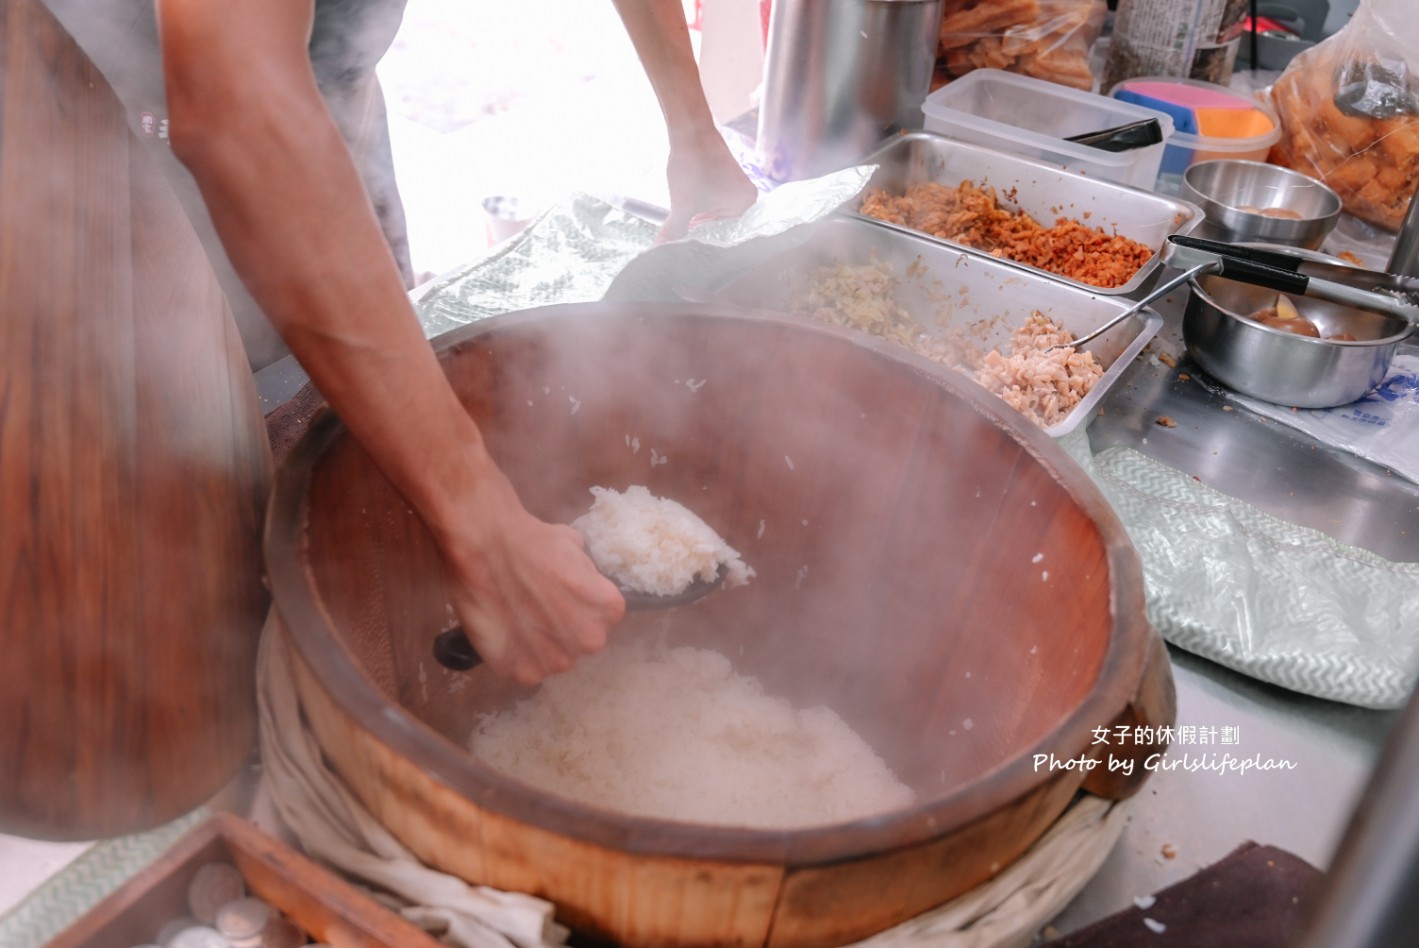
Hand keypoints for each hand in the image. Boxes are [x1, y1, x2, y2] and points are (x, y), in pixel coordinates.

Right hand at [439, 471, 625, 684]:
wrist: (485, 549)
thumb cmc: (531, 541)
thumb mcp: (575, 546)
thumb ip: (586, 575)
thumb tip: (582, 579)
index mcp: (609, 610)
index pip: (603, 615)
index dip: (580, 604)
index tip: (561, 594)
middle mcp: (590, 641)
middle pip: (580, 639)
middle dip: (564, 627)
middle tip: (537, 607)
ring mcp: (557, 661)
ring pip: (553, 657)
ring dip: (539, 645)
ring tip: (516, 619)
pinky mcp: (523, 672)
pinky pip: (524, 668)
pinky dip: (513, 655)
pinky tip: (503, 631)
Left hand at [659, 129, 757, 241]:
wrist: (689, 129)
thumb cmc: (693, 166)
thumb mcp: (683, 205)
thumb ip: (674, 230)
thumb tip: (660, 250)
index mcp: (746, 204)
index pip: (725, 234)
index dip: (704, 243)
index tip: (687, 252)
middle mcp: (747, 197)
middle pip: (720, 224)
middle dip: (700, 232)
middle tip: (681, 246)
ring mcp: (736, 186)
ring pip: (714, 212)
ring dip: (697, 220)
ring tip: (681, 231)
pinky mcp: (724, 178)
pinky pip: (713, 200)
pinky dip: (699, 207)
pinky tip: (685, 215)